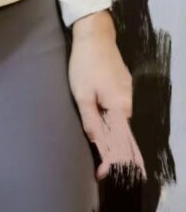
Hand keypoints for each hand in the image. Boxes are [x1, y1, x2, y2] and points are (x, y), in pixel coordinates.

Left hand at [68, 10, 145, 180]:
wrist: (95, 37)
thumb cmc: (84, 66)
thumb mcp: (82, 96)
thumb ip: (91, 121)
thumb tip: (98, 144)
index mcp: (119, 108)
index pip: (120, 142)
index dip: (112, 161)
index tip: (103, 175)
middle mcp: (128, 104)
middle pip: (123, 135)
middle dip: (114, 154)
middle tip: (103, 172)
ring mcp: (127, 95)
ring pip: (120, 123)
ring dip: (112, 138)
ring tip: (103, 157)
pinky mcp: (123, 88)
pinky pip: (119, 112)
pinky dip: (113, 124)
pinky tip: (106, 132)